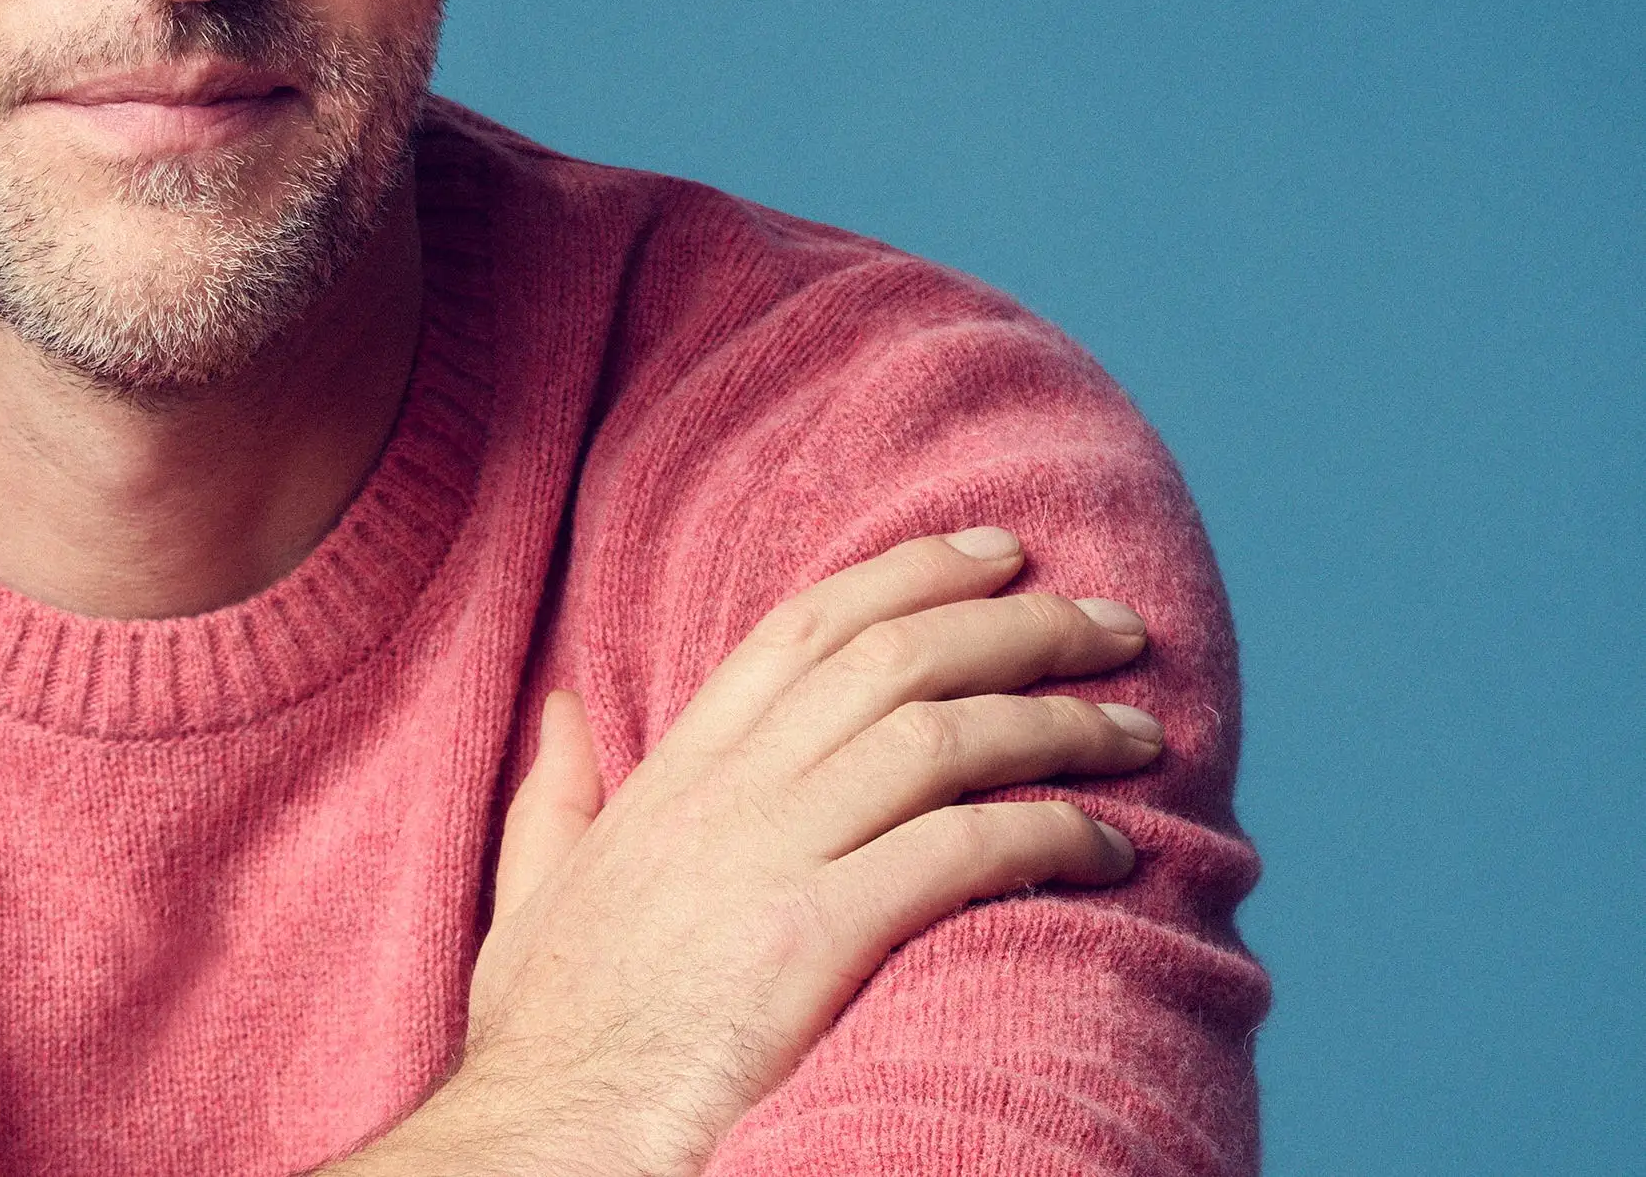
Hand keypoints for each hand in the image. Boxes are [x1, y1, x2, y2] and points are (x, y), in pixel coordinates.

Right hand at [341, 529, 1160, 1176]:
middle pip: (889, 660)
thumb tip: (565, 711)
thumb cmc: (549, 1041)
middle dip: (1016, 626)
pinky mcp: (806, 944)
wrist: (542, 1140)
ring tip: (1139, 729)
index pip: (802, 629)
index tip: (997, 554)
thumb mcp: (534, 894)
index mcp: (671, 777)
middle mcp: (723, 796)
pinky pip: (955, 851)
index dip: (908, 575)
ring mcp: (764, 862)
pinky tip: (1107, 848)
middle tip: (1111, 623)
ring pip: (935, 736)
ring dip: (1054, 718)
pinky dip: (1046, 830)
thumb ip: (556, 798)